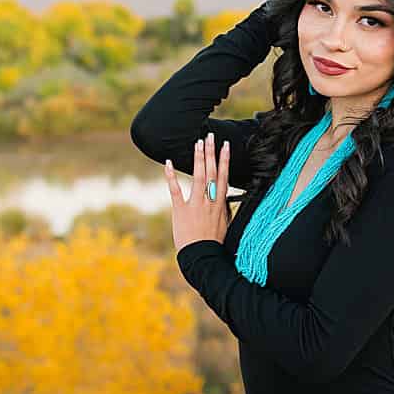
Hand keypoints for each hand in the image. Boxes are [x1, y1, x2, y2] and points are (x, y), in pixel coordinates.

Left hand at [163, 132, 232, 251]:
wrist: (202, 257)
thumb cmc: (213, 242)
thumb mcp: (224, 224)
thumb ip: (224, 208)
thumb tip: (225, 197)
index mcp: (220, 204)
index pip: (224, 177)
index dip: (224, 160)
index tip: (225, 146)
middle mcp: (209, 201)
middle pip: (212, 172)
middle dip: (211, 152)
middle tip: (210, 136)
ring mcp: (195, 205)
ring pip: (198, 177)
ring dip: (198, 158)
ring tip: (198, 143)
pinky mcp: (180, 210)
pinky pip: (175, 190)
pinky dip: (171, 176)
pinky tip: (168, 163)